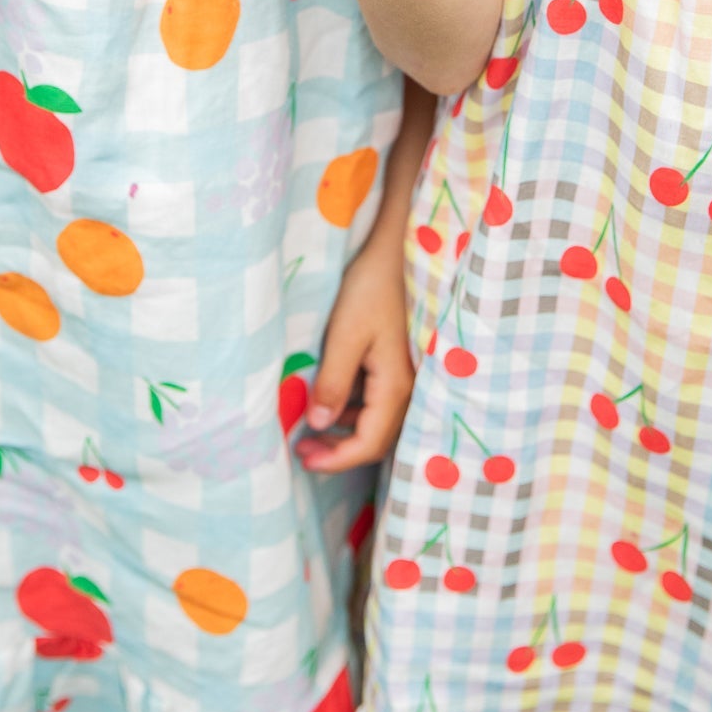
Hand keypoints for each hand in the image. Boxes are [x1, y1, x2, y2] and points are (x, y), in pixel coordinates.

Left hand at [295, 240, 414, 471]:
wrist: (399, 250)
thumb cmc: (372, 287)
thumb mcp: (345, 334)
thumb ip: (333, 382)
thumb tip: (319, 426)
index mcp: (395, 386)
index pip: (368, 443)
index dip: (335, 459)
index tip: (303, 461)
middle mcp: (409, 387)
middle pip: (376, 438)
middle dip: (339, 450)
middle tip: (302, 449)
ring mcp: (408, 374)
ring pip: (379, 420)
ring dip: (346, 430)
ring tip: (312, 429)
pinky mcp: (402, 361)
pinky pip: (381, 400)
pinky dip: (356, 409)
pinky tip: (334, 400)